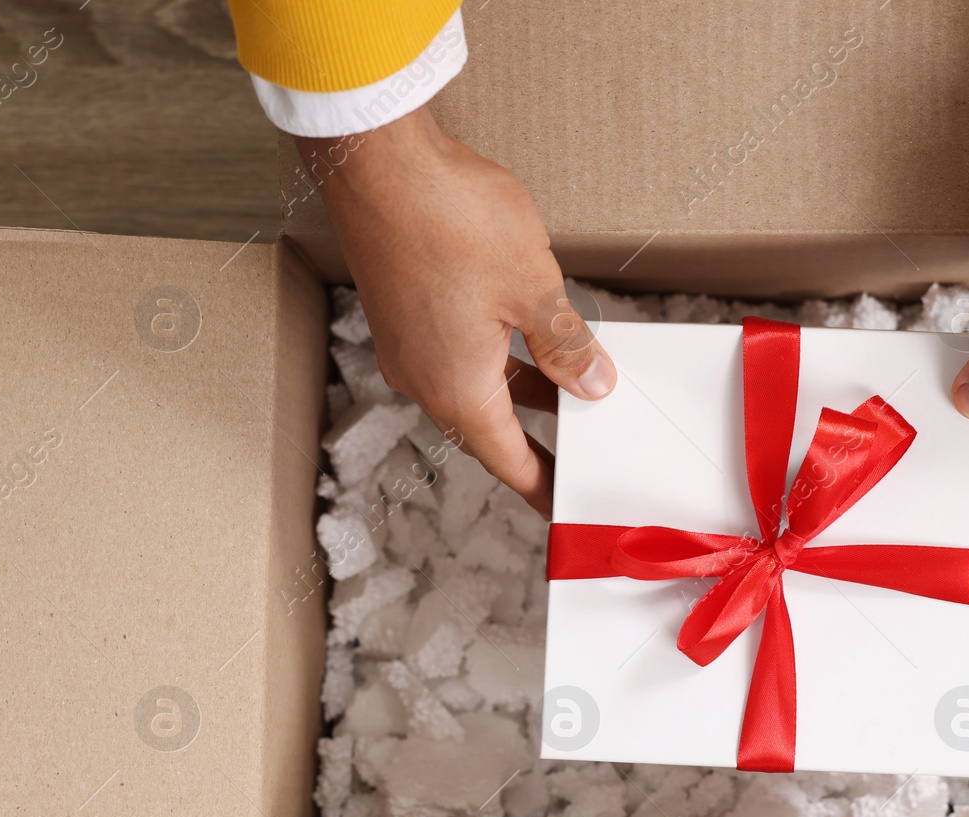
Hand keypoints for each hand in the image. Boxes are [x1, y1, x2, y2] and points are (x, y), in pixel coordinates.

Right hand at [302, 106, 614, 516]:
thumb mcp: (533, 289)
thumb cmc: (448, 220)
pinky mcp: (402, 310)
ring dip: (520, 387)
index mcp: (458, 391)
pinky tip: (527, 333)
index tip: (563, 504)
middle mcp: (424, 378)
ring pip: (473, 384)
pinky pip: (455, 352)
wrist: (375, 161)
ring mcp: (407, 343)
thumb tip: (593, 383)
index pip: (509, 461)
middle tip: (580, 444)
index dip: (542, 485)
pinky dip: (495, 355)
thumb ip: (565, 344)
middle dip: (538, 434)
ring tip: (570, 384)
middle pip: (489, 426)